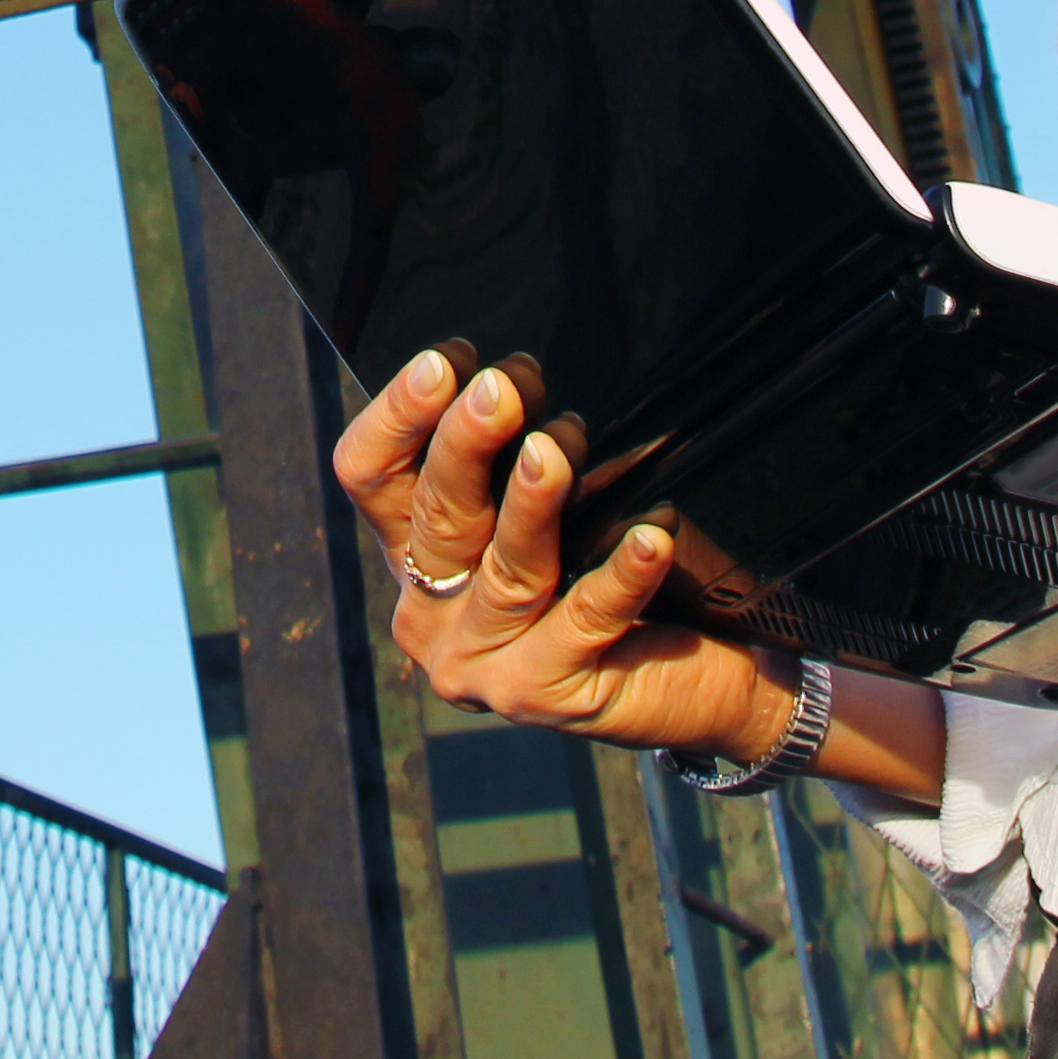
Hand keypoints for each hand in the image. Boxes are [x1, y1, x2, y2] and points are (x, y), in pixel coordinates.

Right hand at [329, 346, 798, 762]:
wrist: (687, 673)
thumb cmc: (603, 565)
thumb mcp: (543, 503)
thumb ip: (514, 454)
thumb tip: (518, 375)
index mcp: (412, 551)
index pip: (370, 475)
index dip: (398, 414)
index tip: (448, 359)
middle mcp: (430, 613)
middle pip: (436, 515)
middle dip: (466, 444)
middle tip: (502, 389)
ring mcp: (483, 665)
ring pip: (508, 571)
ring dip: (535, 505)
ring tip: (559, 450)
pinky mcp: (546, 699)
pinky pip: (586, 620)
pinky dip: (621, 574)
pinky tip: (650, 535)